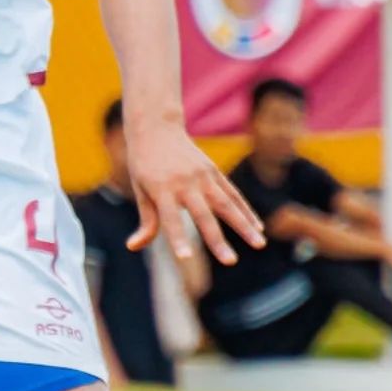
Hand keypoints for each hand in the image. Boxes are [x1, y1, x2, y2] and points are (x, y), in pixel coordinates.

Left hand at [126, 121, 264, 266]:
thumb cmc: (144, 164)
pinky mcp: (213, 171)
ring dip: (244, 225)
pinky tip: (258, 228)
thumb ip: (146, 220)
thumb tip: (132, 246)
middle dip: (217, 240)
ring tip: (259, 245)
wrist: (156, 128)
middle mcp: (184, 182)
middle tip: (231, 262)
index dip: (177, 238)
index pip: (170, 218)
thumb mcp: (139, 189)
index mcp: (161, 189)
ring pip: (226, 204)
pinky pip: (233, 194)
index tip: (184, 258)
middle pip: (204, 215)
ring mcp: (202, 176)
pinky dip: (246, 211)